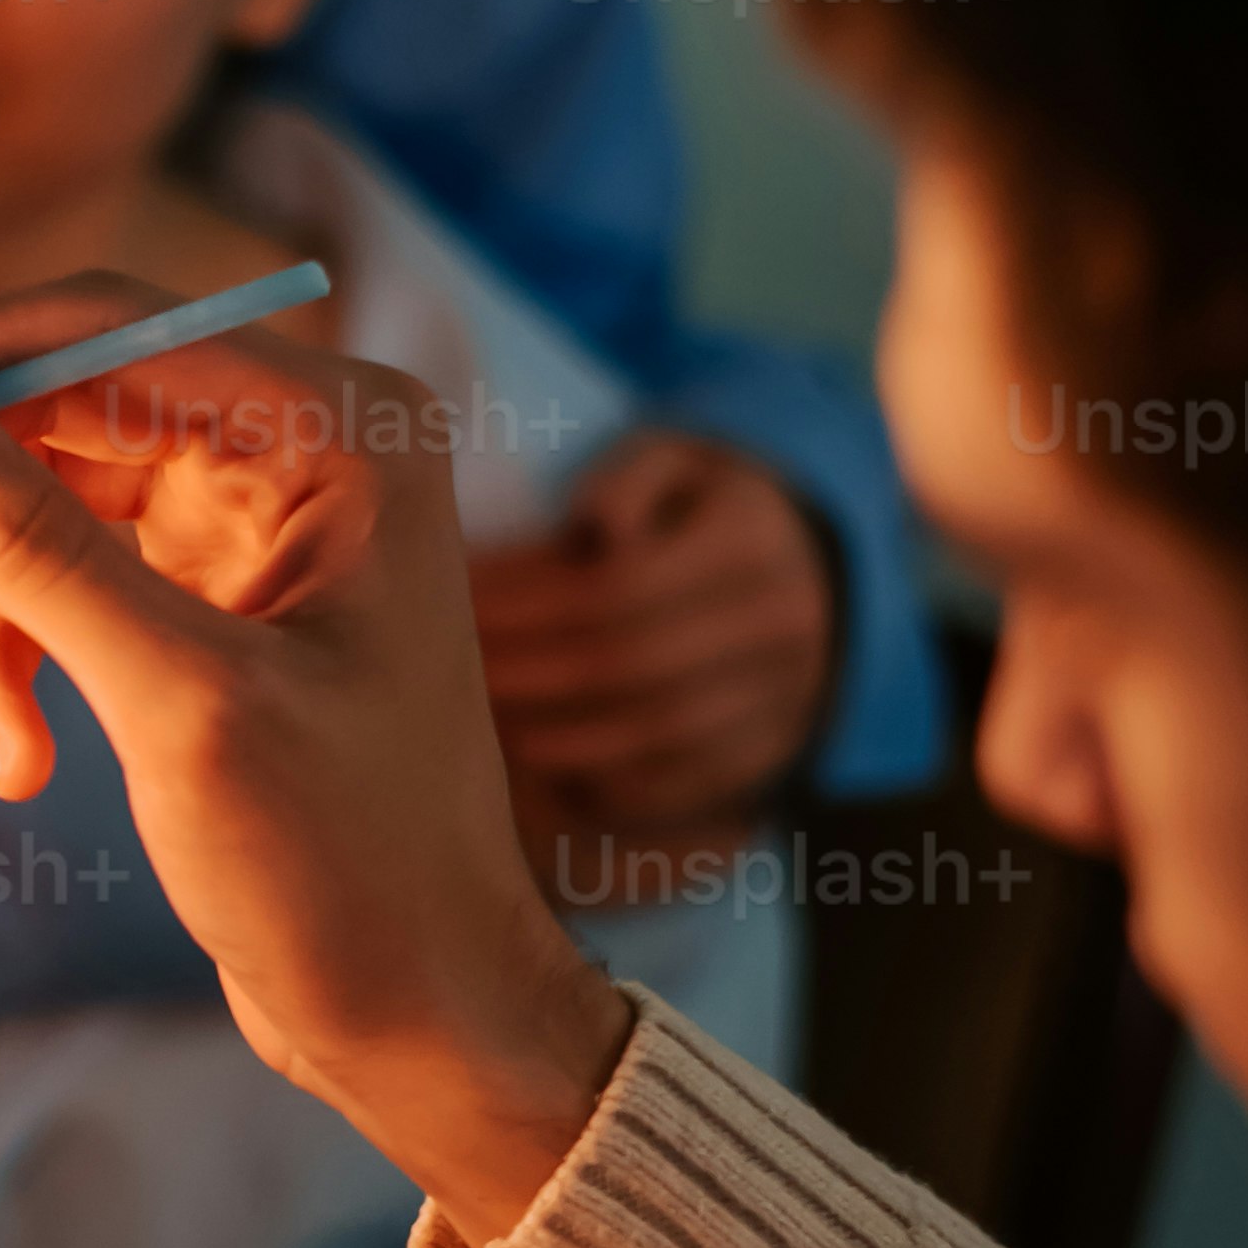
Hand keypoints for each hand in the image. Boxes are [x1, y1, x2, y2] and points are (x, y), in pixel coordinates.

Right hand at [0, 282, 638, 1246]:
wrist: (422, 1011)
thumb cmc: (351, 863)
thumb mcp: (178, 702)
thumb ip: (33, 550)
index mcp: (341, 431)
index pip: (103, 332)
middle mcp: (302, 449)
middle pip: (57, 406)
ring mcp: (256, 523)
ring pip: (42, 499)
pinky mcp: (212, 601)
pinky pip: (63, 579)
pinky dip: (13, 654)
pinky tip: (18, 760)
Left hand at [466, 432, 836, 875]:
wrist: (803, 570)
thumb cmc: (698, 508)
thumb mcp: (674, 460)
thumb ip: (630, 476)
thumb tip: (596, 519)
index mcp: (752, 541)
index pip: (620, 586)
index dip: (525, 600)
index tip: (453, 598)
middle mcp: (781, 623)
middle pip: (627, 665)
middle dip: (523, 671)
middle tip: (445, 668)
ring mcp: (785, 697)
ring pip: (650, 735)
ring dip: (549, 733)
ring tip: (475, 717)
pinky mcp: (770, 754)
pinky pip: (675, 786)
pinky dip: (598, 782)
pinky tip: (535, 765)